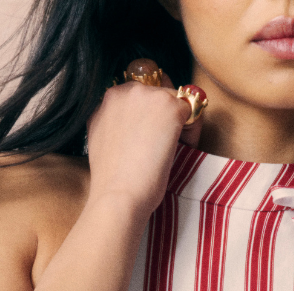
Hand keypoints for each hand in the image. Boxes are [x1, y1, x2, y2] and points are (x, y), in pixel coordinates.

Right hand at [85, 63, 203, 219]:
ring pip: (176, 99)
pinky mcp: (169, 105)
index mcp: (107, 99)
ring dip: (179, 122)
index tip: (149, 137)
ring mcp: (147, 95)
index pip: (138, 94)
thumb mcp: (101, 143)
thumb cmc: (111, 183)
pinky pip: (193, 110)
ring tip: (170, 151)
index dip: (148, 115)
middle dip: (164, 114)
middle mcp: (125, 90)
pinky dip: (192, 131)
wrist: (118, 197)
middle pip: (158, 91)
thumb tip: (129, 123)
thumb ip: (112, 124)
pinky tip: (180, 151)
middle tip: (163, 145)